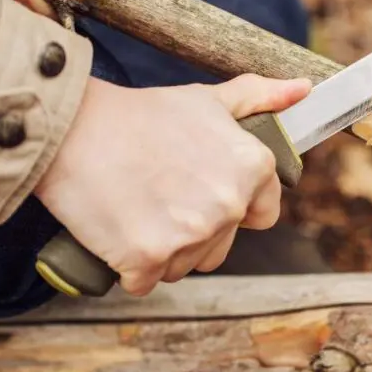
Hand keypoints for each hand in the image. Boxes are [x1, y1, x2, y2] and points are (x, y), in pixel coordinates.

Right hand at [33, 74, 312, 296]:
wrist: (70, 127)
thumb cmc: (139, 114)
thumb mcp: (206, 99)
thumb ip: (259, 98)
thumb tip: (301, 90)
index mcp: (251, 167)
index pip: (263, 216)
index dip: (234, 209)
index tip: (201, 194)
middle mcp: (228, 204)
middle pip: (221, 247)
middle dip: (192, 229)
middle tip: (157, 193)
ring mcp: (190, 234)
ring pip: (185, 266)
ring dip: (163, 250)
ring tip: (137, 208)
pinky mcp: (148, 259)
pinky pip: (146, 281)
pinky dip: (129, 266)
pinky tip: (116, 230)